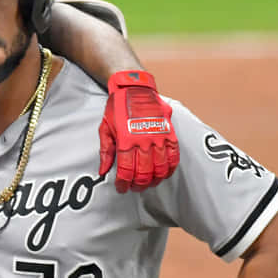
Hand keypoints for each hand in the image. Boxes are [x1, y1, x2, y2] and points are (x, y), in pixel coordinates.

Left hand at [99, 70, 178, 192]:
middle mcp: (143, 140)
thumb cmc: (118, 107)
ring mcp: (158, 137)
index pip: (125, 170)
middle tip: (134, 188)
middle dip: (138, 185)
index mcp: (125, 139)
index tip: (121, 188)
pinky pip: (174, 156)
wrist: (135, 88)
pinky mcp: (169, 133)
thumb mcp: (105, 127)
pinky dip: (170, 168)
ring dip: (154, 180)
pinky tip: (164, 174)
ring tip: (148, 183)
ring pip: (160, 168)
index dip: (123, 183)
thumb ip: (105, 151)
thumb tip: (103, 171)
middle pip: (143, 172)